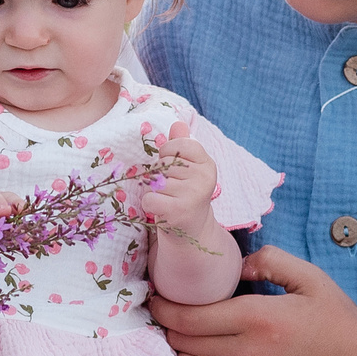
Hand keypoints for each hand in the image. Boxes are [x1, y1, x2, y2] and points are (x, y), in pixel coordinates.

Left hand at [137, 121, 218, 236]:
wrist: (192, 232)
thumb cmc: (185, 195)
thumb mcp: (188, 169)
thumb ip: (182, 146)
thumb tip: (178, 123)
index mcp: (207, 164)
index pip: (179, 144)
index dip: (167, 153)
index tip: (173, 168)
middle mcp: (204, 178)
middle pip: (162, 164)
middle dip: (158, 176)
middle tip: (170, 190)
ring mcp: (192, 195)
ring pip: (154, 182)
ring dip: (154, 191)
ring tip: (167, 200)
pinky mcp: (178, 211)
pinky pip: (149, 198)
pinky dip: (149, 205)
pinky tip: (161, 210)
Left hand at [149, 246, 356, 355]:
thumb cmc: (338, 320)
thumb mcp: (309, 277)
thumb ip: (270, 260)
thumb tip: (237, 263)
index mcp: (256, 317)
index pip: (188, 316)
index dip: (163, 308)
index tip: (156, 301)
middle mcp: (247, 355)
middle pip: (183, 345)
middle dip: (167, 331)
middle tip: (165, 321)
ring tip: (178, 347)